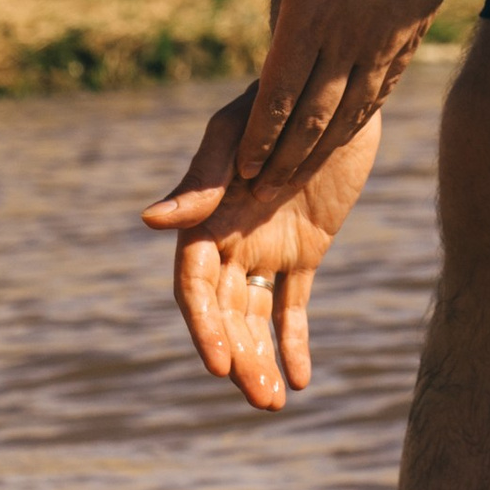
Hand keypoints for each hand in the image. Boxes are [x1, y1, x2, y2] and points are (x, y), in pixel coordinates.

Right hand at [142, 91, 381, 411]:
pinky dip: (296, 343)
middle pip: (225, 313)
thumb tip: (150, 221)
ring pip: (256, 317)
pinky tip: (303, 379)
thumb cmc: (276, 100)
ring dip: (263, 360)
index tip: (219, 367)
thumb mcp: (238, 134)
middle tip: (261, 401)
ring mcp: (265, 248)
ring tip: (276, 403)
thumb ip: (202, 181)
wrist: (339, 86)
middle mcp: (230, 238)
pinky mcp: (304, 251)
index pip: (194, 286)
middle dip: (239, 358)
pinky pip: (294, 306)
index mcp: (206, 217)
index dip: (203, 327)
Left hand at [176, 0, 476, 195]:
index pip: (276, 96)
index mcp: (308, 17)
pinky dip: (356, 124)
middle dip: (281, 160)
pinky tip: (347, 134)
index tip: (240, 169)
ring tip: (296, 177)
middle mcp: (345, 42)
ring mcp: (380, 46)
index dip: (258, 138)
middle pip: (309, 120)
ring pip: (346, 116)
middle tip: (259, 192)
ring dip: (317, 152)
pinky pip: (378, 96)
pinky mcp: (407, 41)